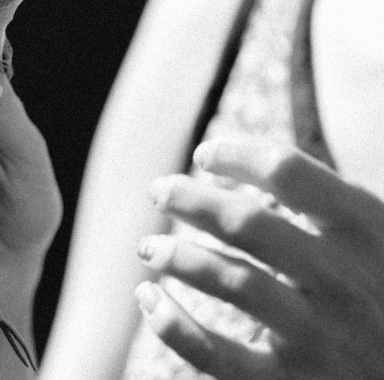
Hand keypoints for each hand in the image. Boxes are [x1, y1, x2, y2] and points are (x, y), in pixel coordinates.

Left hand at [135, 137, 383, 378]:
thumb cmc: (382, 293)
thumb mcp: (377, 239)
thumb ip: (325, 204)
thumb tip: (241, 160)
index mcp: (366, 231)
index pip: (288, 170)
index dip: (236, 155)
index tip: (204, 155)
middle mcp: (342, 280)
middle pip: (246, 222)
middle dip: (190, 199)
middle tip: (159, 190)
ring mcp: (318, 335)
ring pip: (229, 281)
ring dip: (176, 256)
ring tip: (149, 247)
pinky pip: (214, 354)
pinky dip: (171, 324)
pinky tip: (149, 297)